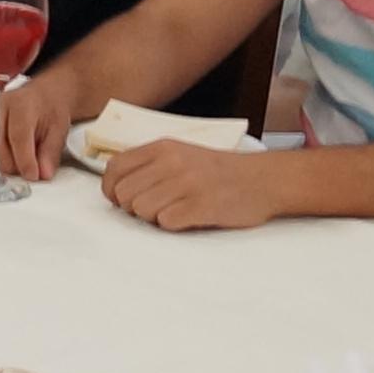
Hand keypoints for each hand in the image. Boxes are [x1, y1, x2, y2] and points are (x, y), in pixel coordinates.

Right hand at [0, 59, 92, 174]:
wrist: (38, 96)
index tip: (32, 174)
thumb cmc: (46, 109)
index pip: (17, 136)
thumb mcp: (58, 129)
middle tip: (22, 167)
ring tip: (4, 158)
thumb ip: (49, 152)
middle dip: (9, 165)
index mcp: (20, 104)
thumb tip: (43, 172)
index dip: (24, 161)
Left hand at [97, 136, 288, 233]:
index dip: (111, 189)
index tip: (121, 199)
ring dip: (153, 217)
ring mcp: (187, 184)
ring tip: (175, 211)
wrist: (262, 180)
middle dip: (134, 207)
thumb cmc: (218, 171)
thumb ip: (149, 165)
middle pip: (124, 194)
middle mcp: (172, 162)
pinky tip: (188, 217)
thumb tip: (114, 185)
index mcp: (163, 148)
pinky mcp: (201, 206)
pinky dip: (172, 225)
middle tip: (155, 207)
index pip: (114, 169)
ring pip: (141, 210)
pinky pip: (165, 222)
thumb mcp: (181, 154)